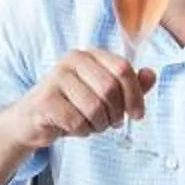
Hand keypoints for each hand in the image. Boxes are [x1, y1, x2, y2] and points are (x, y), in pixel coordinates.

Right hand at [4, 49, 158, 148]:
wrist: (33, 120)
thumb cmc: (73, 106)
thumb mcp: (104, 96)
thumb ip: (129, 86)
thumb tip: (151, 74)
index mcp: (90, 54)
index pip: (123, 69)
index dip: (135, 95)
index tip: (137, 114)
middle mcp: (72, 59)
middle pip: (110, 89)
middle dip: (116, 113)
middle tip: (111, 123)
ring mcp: (56, 77)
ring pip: (94, 107)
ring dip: (98, 125)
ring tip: (91, 124)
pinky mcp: (45, 99)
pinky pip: (76, 121)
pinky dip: (82, 131)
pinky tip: (74, 128)